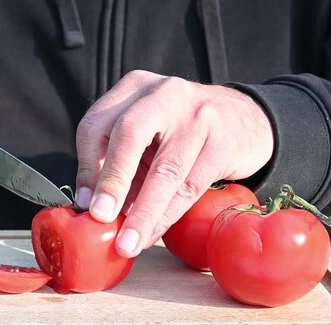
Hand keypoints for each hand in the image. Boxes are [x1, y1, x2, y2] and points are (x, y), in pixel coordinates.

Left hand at [74, 70, 273, 257]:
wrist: (246, 120)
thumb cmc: (181, 131)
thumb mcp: (145, 133)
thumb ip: (118, 161)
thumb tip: (92, 207)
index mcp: (134, 88)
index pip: (97, 124)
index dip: (86, 166)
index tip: (84, 203)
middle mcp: (164, 93)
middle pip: (128, 136)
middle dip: (112, 181)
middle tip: (101, 217)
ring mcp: (197, 114)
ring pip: (164, 170)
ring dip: (143, 213)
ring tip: (128, 242)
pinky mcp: (223, 141)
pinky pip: (190, 186)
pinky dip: (167, 215)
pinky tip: (153, 233)